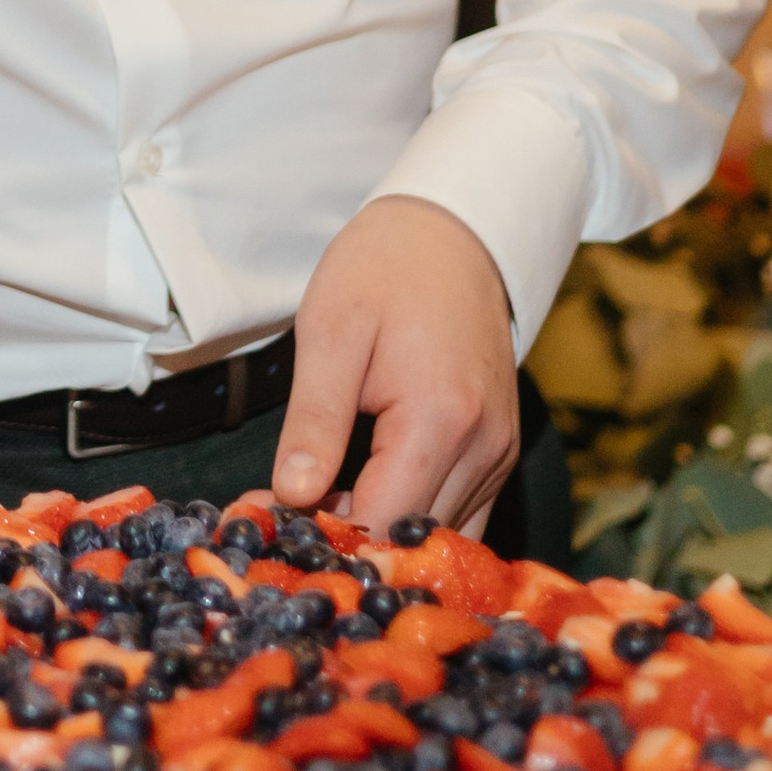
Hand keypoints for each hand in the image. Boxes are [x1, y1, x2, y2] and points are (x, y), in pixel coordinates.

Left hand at [272, 195, 518, 533]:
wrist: (452, 233)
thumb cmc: (382, 271)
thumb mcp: (330, 333)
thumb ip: (314, 421)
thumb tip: (290, 496)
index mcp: (440, 419)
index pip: (382, 520)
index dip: (324, 531)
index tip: (271, 515)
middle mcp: (484, 448)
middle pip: (413, 537)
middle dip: (349, 537)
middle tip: (287, 509)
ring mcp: (499, 452)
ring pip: (441, 534)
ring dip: (382, 531)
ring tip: (324, 498)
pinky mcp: (500, 450)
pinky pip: (462, 513)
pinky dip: (414, 515)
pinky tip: (367, 489)